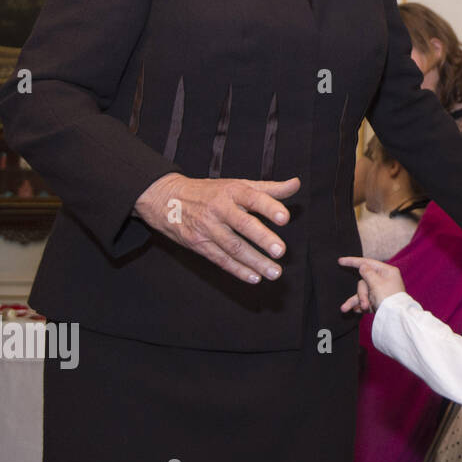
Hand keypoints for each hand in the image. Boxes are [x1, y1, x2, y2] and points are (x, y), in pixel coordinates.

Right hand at [134, 173, 299, 283]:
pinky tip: (254, 277)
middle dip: (262, 238)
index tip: (284, 218)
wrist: (166, 198)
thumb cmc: (210, 192)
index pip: (253, 198)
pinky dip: (238, 270)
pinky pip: (220, 259)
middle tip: (280, 251)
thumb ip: (269, 188)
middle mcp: (219, 209)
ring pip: (233, 247)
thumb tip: (296, 184)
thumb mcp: (237, 185)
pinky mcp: (198, 244)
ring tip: (275, 272)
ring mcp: (207, 228)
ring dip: (255, 261)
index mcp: (232, 191)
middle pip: (242, 224)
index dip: (269, 207)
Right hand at [338, 256, 405, 312]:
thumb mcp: (376, 283)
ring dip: (360, 301)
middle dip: (362, 294)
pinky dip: (361, 305)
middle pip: (364, 282)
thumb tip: (362, 265)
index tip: (340, 261)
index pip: (367, 263)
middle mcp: (384, 280)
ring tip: (362, 309)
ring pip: (363, 293)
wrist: (395, 318)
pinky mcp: (378, 301)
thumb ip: (367, 273)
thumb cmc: (388, 298)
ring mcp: (381, 291)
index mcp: (387, 272)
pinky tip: (358, 311)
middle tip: (364, 303)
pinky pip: (365, 301)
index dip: (353, 261)